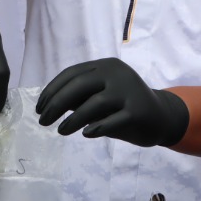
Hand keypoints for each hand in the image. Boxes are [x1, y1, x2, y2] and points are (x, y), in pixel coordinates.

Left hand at [36, 58, 188, 146]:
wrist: (161, 117)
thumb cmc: (122, 107)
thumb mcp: (98, 98)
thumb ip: (78, 97)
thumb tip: (48, 104)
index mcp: (105, 66)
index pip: (72, 74)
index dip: (52, 90)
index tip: (39, 108)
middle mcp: (117, 74)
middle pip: (80, 85)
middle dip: (56, 104)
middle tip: (43, 121)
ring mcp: (129, 92)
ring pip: (95, 103)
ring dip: (73, 119)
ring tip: (61, 131)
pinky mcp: (138, 112)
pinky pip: (113, 120)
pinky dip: (97, 127)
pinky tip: (86, 134)